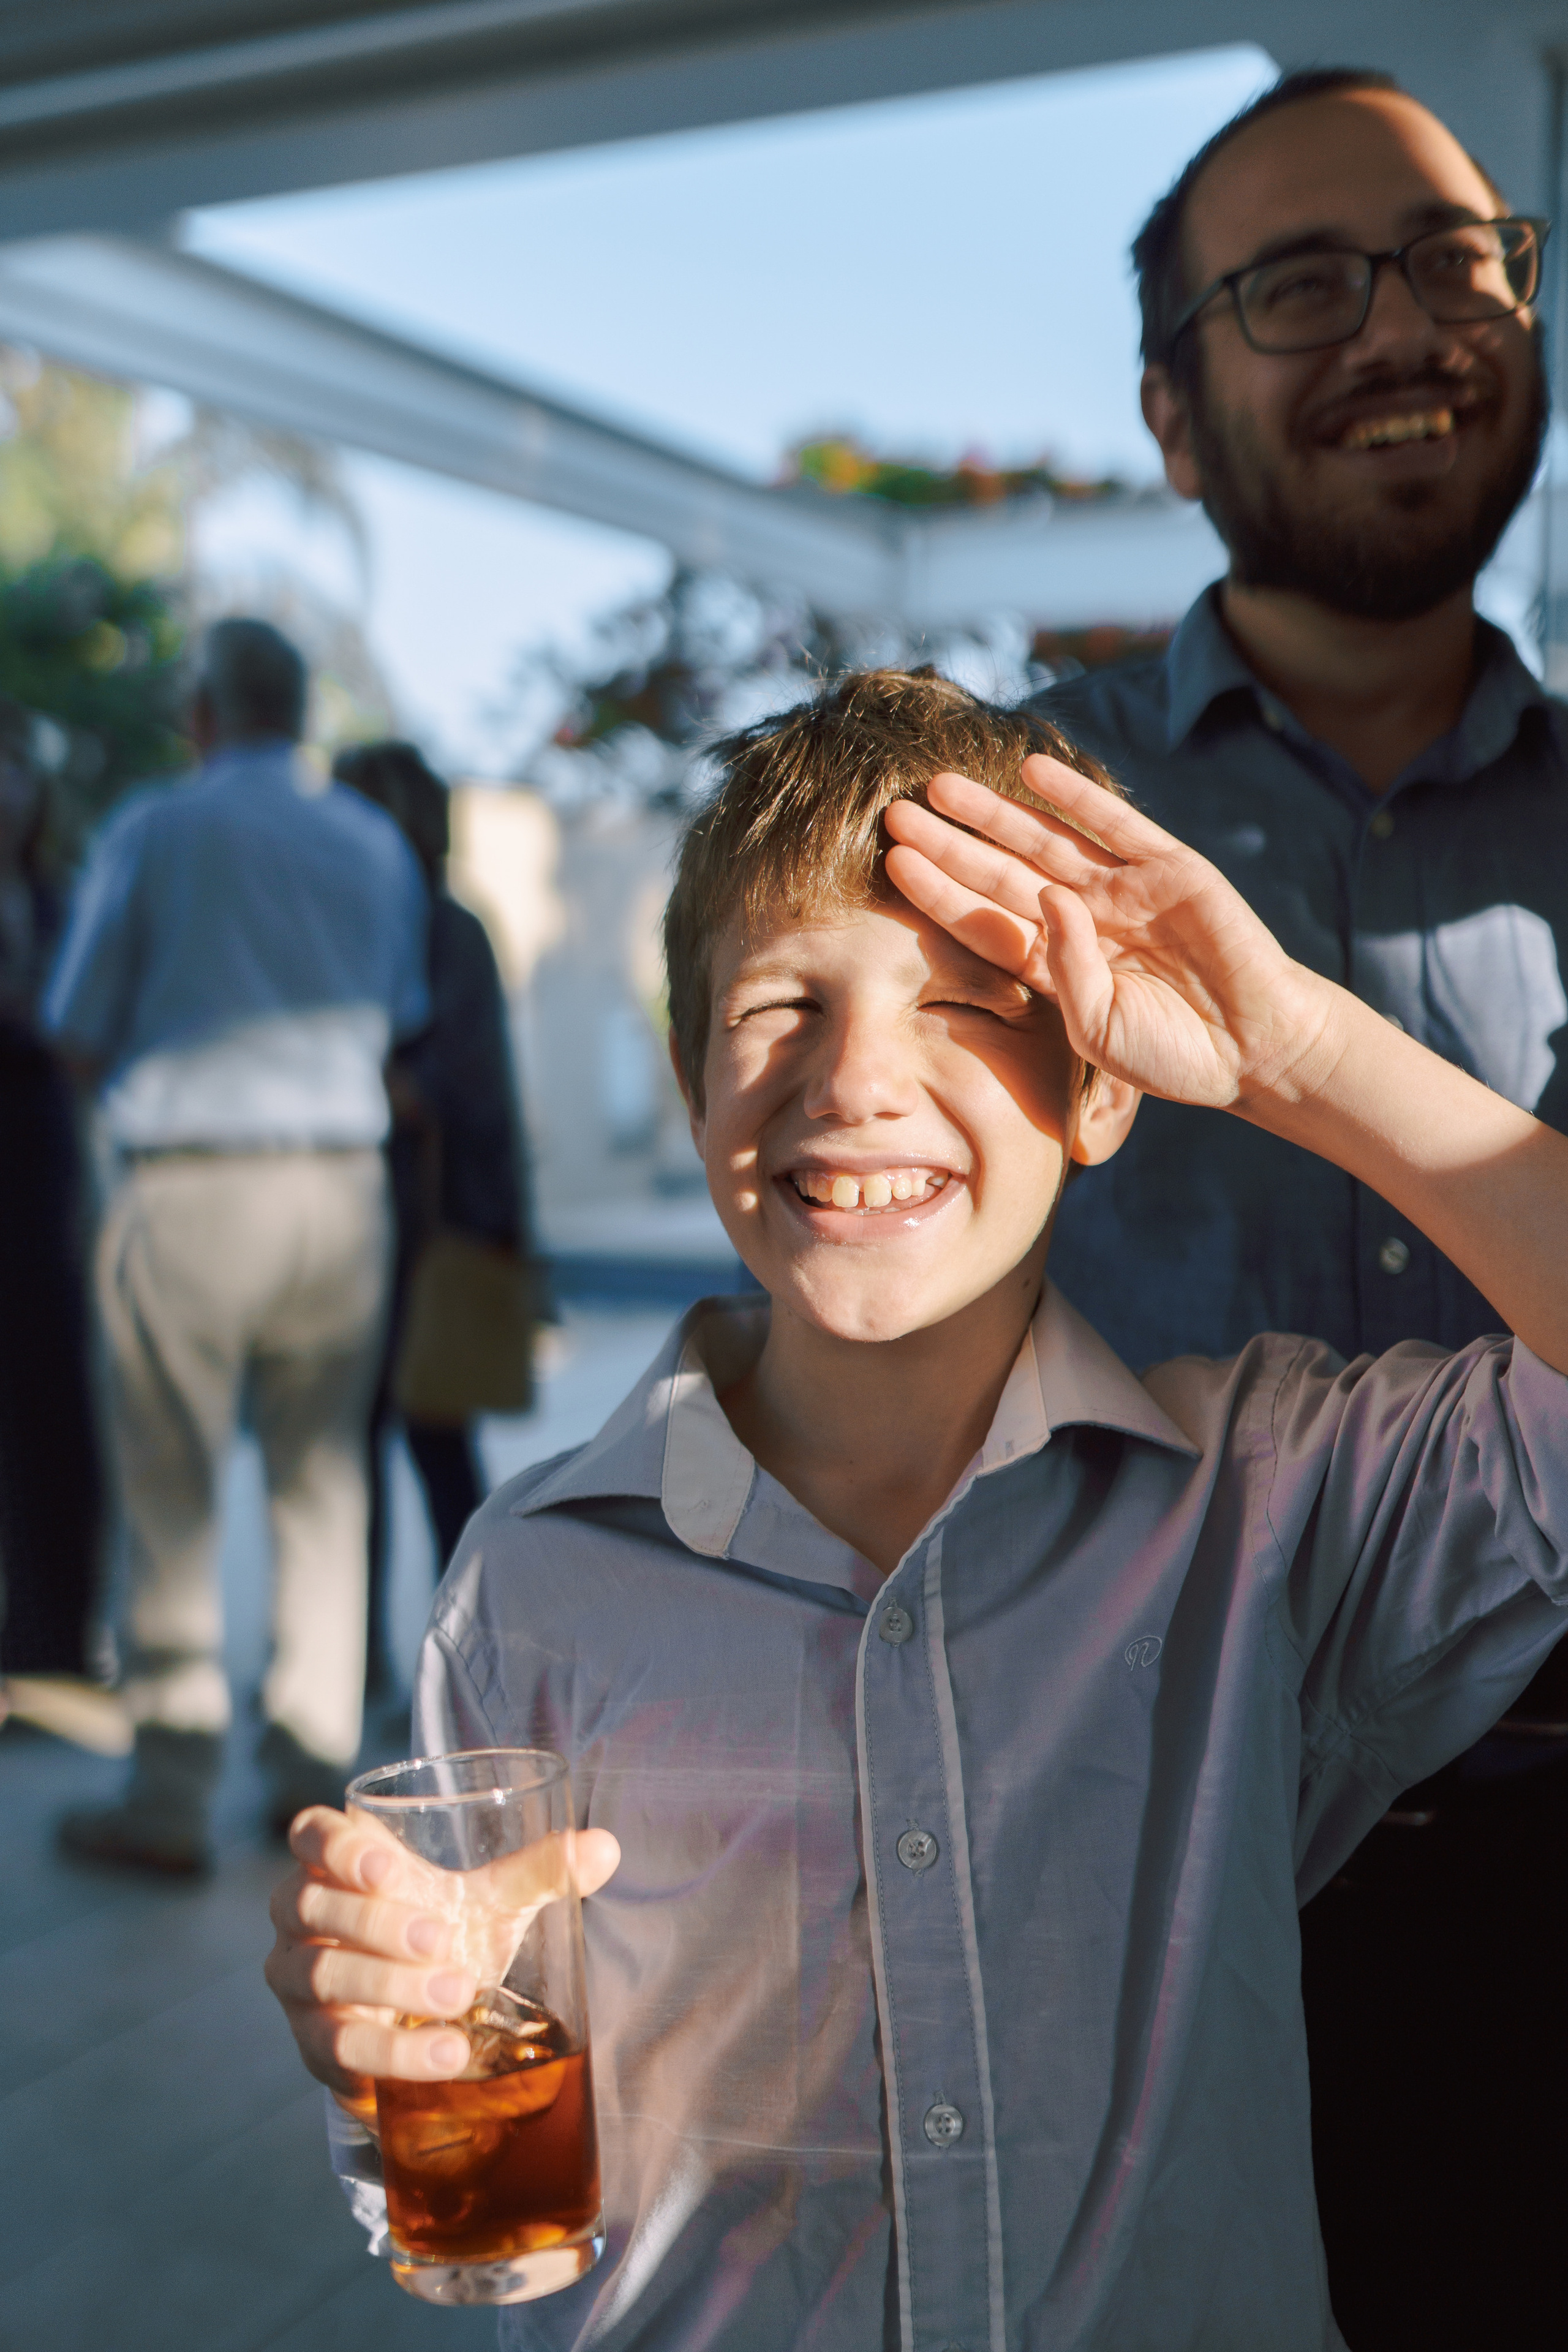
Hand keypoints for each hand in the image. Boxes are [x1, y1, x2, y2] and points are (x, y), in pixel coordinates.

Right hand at [265, 1805, 620, 2112]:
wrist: (423, 2016)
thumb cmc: (445, 1932)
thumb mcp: (488, 1900)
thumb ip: (537, 1871)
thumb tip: (605, 1847)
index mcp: (336, 1864)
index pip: (310, 1835)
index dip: (337, 1848)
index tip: (390, 1868)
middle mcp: (302, 1918)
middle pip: (309, 1907)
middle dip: (376, 1925)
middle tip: (443, 1940)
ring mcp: (298, 1983)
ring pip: (321, 1977)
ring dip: (388, 1988)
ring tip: (458, 1997)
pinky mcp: (314, 2043)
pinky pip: (337, 2048)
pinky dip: (392, 2053)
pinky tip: (443, 2055)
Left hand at [883, 759, 1337, 1109]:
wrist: (1251, 1047)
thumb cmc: (1171, 1053)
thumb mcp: (1099, 1029)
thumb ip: (1065, 969)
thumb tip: (1048, 897)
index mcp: (1054, 963)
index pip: (983, 919)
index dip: (938, 892)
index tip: (892, 865)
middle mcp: (1080, 918)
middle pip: (1000, 872)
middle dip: (948, 844)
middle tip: (894, 814)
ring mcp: (1123, 889)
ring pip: (1045, 840)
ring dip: (994, 812)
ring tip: (942, 785)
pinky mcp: (1168, 868)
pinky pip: (1114, 823)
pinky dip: (1075, 795)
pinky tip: (1032, 771)